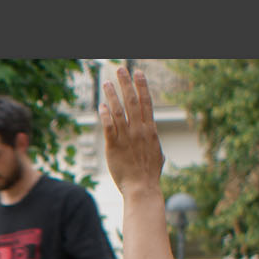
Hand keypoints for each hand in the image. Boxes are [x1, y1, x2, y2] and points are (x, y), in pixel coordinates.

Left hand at [99, 66, 165, 194]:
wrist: (142, 188)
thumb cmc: (149, 175)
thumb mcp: (157, 157)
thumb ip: (154, 146)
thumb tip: (157, 147)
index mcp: (150, 131)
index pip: (146, 103)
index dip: (142, 86)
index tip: (138, 73)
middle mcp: (139, 131)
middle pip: (132, 102)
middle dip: (126, 84)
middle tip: (120, 69)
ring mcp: (127, 138)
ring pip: (119, 111)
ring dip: (112, 95)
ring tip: (106, 83)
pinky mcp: (114, 146)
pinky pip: (109, 127)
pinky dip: (105, 115)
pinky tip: (101, 106)